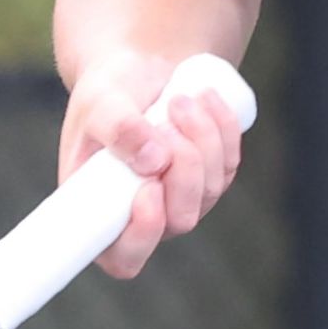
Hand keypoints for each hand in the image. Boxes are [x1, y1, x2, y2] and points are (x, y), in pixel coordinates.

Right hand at [58, 48, 245, 279]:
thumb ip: (116, 128)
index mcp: (101, 215)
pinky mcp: (210, 177)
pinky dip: (222, 129)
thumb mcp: (97, 103)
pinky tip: (206, 99)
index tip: (149, 189)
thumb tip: (154, 161)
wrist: (132, 71)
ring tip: (179, 99)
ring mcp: (181, 201)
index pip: (124, 258)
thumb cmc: (104, 95)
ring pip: (210, 189)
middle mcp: (143, 217)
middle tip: (167, 118)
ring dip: (202, 138)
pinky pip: (230, 163)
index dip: (142, 235)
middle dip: (183, 166)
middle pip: (180, 219)